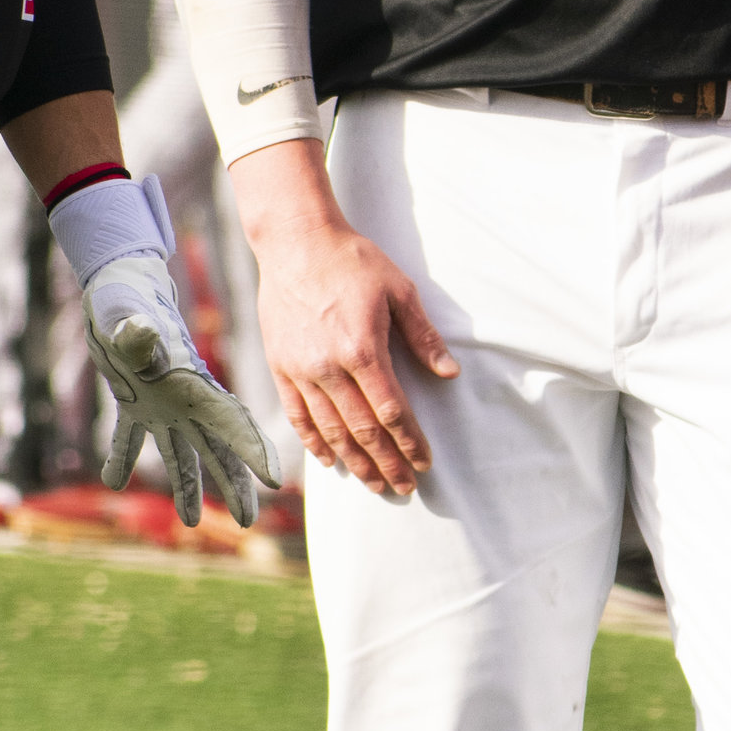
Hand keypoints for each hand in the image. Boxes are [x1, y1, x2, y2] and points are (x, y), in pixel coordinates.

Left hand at [81, 249, 276, 528]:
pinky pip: (130, 439)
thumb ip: (137, 330)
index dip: (253, 452)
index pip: (231, 422)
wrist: (119, 286)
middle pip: (217, 449)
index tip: (274, 481)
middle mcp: (185, 400)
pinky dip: (123, 459)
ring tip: (192, 523)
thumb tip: (138, 331)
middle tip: (248, 523)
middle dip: (234, 486)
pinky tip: (114, 481)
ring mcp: (161, 404)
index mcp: (193, 384)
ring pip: (182, 453)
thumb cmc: (127, 298)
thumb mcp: (131, 316)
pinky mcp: (134, 402)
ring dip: (188, 487)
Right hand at [234, 169, 457, 500]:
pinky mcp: (280, 366)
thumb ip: (424, 336)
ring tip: (374, 484)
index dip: (410, 442)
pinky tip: (330, 460)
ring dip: (354, 461)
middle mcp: (328, 367)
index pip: (391, 411)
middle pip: (361, 430)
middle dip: (386, 463)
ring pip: (330, 429)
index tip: (424, 463)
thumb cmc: (353, 261)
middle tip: (404, 488)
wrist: (295, 242)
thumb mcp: (399, 290)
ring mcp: (301, 369)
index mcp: (362, 349)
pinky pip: (298, 415)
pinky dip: (314, 441)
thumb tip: (449, 373)